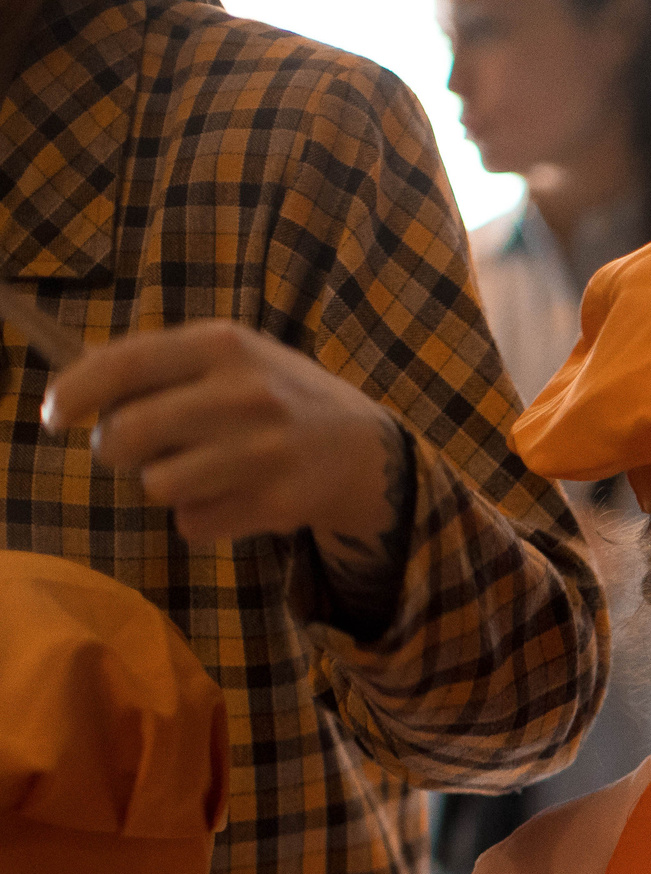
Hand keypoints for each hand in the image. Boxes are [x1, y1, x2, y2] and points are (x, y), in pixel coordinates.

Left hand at [45, 321, 405, 561]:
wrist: (368, 451)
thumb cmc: (281, 398)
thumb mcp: (234, 357)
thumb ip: (165, 366)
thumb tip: (79, 391)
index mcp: (225, 346)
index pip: (122, 365)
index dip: (73, 393)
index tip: (54, 415)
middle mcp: (244, 395)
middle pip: (127, 434)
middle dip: (114, 448)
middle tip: (128, 450)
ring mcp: (264, 453)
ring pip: (158, 485)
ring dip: (163, 484)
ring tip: (196, 471)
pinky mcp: (277, 503)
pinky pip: (194, 523)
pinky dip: (200, 517)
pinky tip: (231, 497)